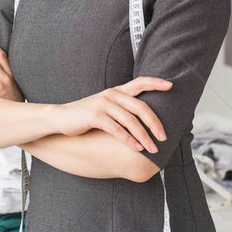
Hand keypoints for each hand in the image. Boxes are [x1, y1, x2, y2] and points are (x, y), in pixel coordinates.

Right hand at [50, 77, 171, 153]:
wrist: (60, 117)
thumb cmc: (86, 115)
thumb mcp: (105, 106)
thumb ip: (121, 108)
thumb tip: (143, 120)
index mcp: (116, 91)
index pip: (139, 82)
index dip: (155, 83)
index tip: (170, 86)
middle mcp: (112, 95)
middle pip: (140, 107)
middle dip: (155, 123)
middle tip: (163, 137)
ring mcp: (103, 104)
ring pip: (131, 121)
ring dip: (144, 137)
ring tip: (152, 149)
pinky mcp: (95, 116)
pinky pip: (117, 129)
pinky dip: (129, 140)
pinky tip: (136, 148)